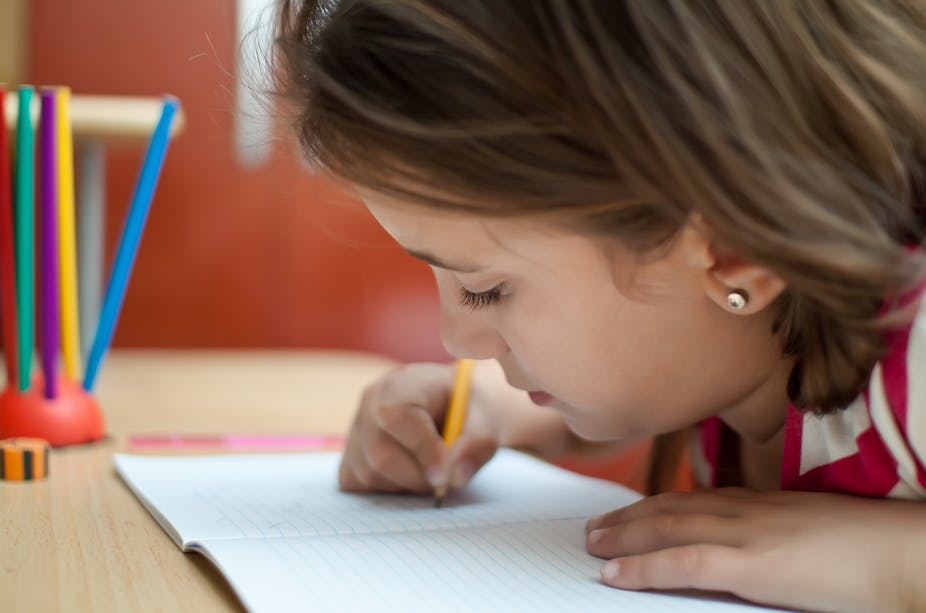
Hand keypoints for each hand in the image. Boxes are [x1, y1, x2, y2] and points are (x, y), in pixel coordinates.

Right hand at [338, 362, 497, 493]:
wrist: (454, 408)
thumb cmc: (469, 412)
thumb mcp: (487, 421)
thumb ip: (477, 444)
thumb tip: (456, 475)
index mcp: (403, 383)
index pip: (399, 417)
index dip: (422, 450)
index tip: (445, 476)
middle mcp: (370, 402)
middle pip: (381, 453)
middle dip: (419, 475)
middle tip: (446, 476)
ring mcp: (355, 428)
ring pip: (370, 473)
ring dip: (406, 484)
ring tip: (430, 468)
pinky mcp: (349, 455)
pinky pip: (360, 483)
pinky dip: (389, 487)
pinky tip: (409, 470)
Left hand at [585, 488, 925, 611]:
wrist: (906, 551)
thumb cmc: (868, 548)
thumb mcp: (809, 534)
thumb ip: (773, 538)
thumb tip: (751, 555)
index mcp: (760, 503)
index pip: (692, 500)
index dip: (653, 507)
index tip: (628, 513)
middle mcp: (745, 510)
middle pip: (669, 509)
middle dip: (626, 518)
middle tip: (594, 528)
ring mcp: (746, 534)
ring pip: (665, 529)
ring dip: (621, 537)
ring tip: (592, 545)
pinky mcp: (752, 562)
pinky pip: (682, 562)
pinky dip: (642, 566)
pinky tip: (615, 573)